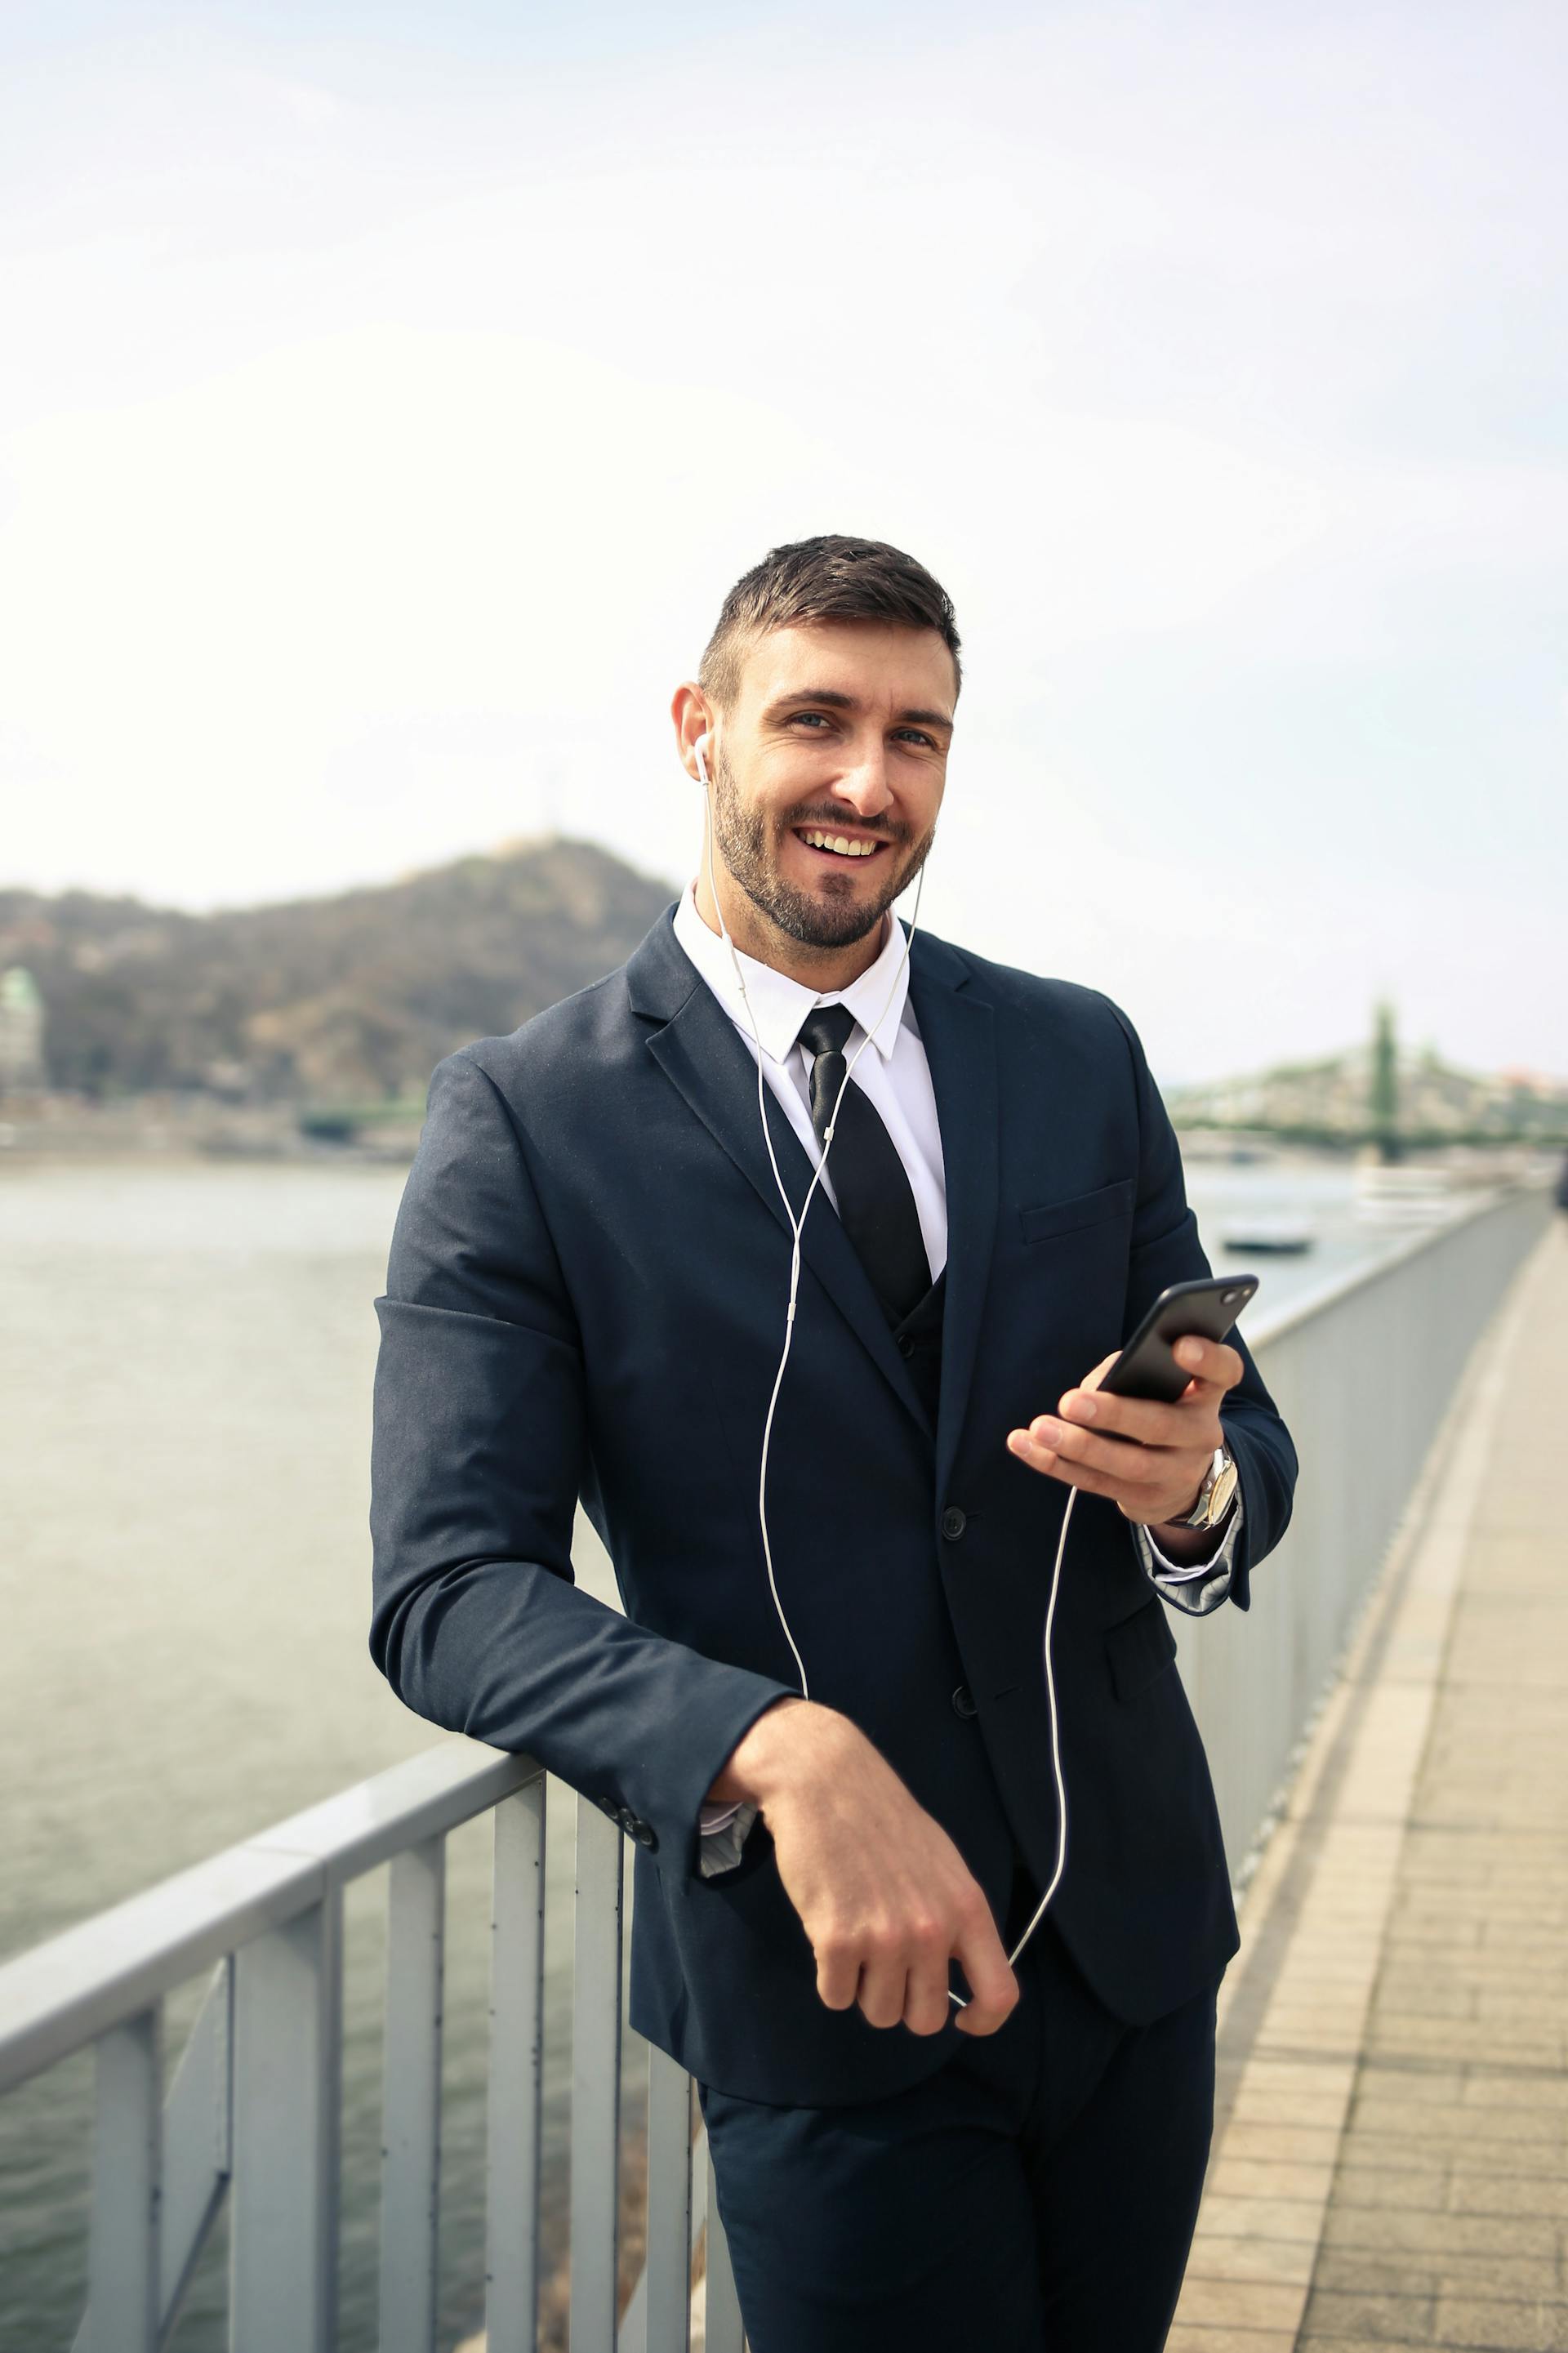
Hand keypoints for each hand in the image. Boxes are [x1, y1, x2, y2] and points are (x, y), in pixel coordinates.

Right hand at [709, 1700, 1018, 2039]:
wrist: (827, 1783)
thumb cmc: (885, 1821)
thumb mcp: (943, 1865)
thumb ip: (955, 1919)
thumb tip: (955, 1973)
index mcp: (967, 1909)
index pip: (1000, 1995)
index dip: (983, 2021)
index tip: (961, 2019)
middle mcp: (932, 1931)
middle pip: (924, 2020)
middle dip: (903, 2001)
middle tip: (886, 1963)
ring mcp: (884, 1938)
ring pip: (878, 2014)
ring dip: (864, 1988)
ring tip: (856, 1939)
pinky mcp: (835, 1940)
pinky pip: (835, 1997)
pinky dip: (830, 1977)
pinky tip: (828, 1933)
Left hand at [1005, 1332, 1242, 1536]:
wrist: (1182, 1477)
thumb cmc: (1161, 1408)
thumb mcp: (1163, 1384)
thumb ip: (1135, 1371)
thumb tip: (1094, 1386)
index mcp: (1206, 1394)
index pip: (1223, 1372)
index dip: (1207, 1358)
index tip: (1180, 1344)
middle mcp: (1199, 1435)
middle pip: (1162, 1425)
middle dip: (1114, 1414)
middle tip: (1071, 1401)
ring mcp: (1176, 1474)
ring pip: (1126, 1464)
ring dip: (1078, 1447)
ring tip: (1041, 1429)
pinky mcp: (1145, 1500)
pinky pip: (1095, 1483)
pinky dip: (1055, 1465)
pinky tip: (1025, 1446)